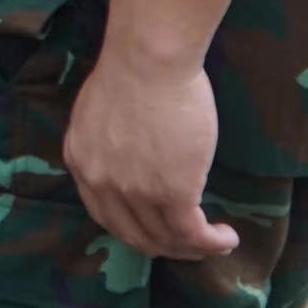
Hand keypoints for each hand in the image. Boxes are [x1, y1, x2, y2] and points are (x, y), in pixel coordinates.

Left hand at [65, 46, 237, 260]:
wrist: (149, 58)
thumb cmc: (132, 70)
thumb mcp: (100, 113)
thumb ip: (107, 143)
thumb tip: (130, 156)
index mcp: (81, 161)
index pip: (104, 214)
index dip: (133, 228)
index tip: (156, 228)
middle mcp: (101, 183)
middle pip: (133, 235)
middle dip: (164, 245)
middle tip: (189, 243)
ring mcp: (135, 191)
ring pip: (165, 239)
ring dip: (193, 248)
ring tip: (215, 242)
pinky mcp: (172, 192)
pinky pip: (192, 233)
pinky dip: (211, 243)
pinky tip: (226, 238)